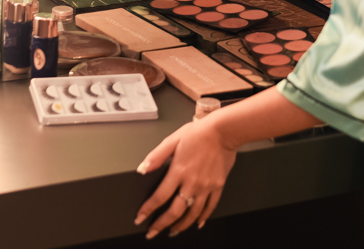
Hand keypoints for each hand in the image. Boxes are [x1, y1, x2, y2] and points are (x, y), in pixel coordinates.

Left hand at [134, 118, 237, 238]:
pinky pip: (211, 206)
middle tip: (153, 232)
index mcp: (179, 171)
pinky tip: (198, 222)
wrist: (224, 130)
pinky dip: (203, 217)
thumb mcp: (173, 140)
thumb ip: (156, 156)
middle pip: (175, 211)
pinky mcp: (218, 186)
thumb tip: (142, 169)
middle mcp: (192, 182)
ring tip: (173, 231)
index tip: (140, 218)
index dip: (148, 210)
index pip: (159, 197)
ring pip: (193, 213)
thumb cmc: (199, 133)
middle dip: (161, 225)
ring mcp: (206, 186)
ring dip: (181, 225)